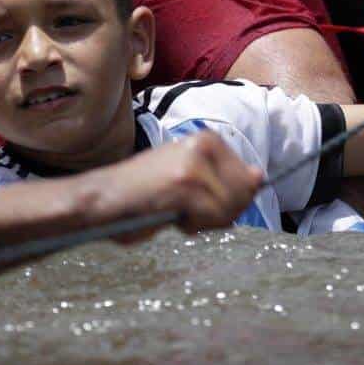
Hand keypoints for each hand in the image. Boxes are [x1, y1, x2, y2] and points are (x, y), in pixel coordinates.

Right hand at [98, 131, 262, 240]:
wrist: (104, 197)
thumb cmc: (144, 192)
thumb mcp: (189, 175)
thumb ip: (224, 176)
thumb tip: (259, 177)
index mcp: (208, 139)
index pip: (247, 180)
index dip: (228, 201)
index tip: (197, 200)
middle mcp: (205, 144)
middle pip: (242, 195)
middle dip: (220, 212)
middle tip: (186, 208)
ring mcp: (196, 164)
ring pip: (227, 209)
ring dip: (203, 221)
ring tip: (174, 209)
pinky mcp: (185, 184)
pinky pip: (210, 218)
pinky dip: (190, 226)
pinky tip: (168, 214)